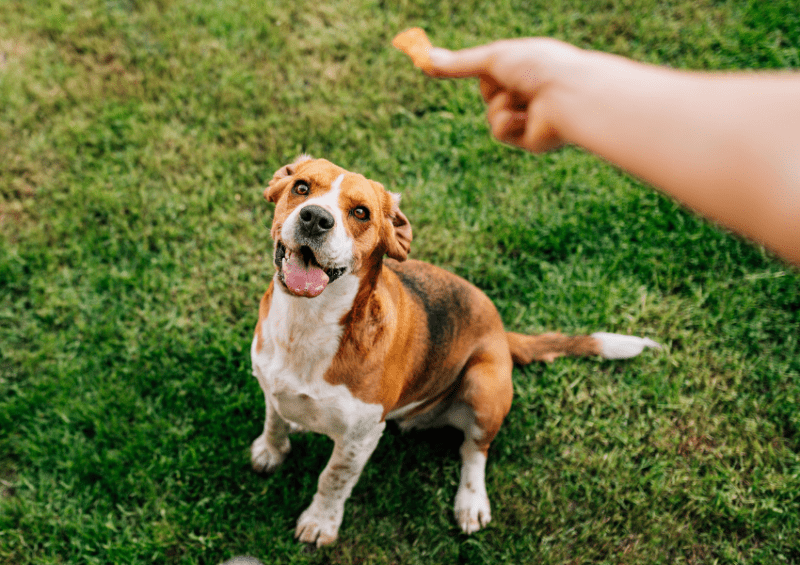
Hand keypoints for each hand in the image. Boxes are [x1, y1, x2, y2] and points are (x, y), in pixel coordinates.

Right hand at [429, 38, 587, 151]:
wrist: (566, 95)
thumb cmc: (538, 67)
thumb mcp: (492, 60)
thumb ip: (459, 64)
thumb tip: (424, 58)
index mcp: (526, 67)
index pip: (492, 72)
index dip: (482, 71)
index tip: (453, 71)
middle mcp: (529, 91)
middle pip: (488, 95)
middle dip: (494, 89)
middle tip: (511, 82)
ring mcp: (529, 116)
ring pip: (491, 115)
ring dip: (501, 106)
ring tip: (526, 99)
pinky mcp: (529, 139)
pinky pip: (499, 132)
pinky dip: (508, 123)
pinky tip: (529, 118)